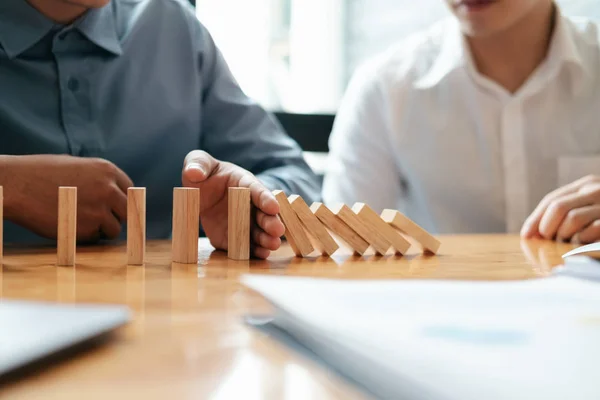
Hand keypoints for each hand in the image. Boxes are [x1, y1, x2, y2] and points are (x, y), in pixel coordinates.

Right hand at [1, 155, 132, 241]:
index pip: (130, 190)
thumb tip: (112, 192)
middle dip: (117, 217)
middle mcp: (108, 189)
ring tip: (81, 224)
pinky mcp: (86, 228)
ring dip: (102, 230)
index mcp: (106, 170)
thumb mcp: (74, 165)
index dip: (122, 201)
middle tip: (103, 221)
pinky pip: (95, 238)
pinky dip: (85, 237)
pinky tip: (69, 227)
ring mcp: (99, 210)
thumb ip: (96, 178)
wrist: (14, 185)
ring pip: (114, 228)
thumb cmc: (38, 173)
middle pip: (128, 211)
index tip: (115, 208)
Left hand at [182, 150, 284, 258]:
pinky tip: (261, 254)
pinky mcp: (234, 237)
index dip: (266, 198)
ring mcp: (243, 222)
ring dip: (266, 239)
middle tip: (277, 230)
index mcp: (244, 183)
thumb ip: (197, 163)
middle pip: (263, 214)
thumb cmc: (205, 174)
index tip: (274, 207)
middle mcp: (249, 204)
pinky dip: (254, 250)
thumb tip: (194, 172)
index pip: (257, 190)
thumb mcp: (199, 162)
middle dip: (271, 222)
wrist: (199, 193)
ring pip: (259, 231)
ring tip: (272, 245)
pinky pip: (245, 245)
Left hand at [521, 175, 599, 242]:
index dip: (535, 219)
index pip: (552, 199)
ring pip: (573, 218)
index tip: (525, 236)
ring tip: (568, 245)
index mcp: (586, 184)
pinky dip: (581, 242)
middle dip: (547, 227)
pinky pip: (590, 231)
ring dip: (565, 235)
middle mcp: (596, 190)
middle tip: (550, 241)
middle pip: (558, 206)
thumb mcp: (586, 209)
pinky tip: (583, 246)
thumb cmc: (599, 219)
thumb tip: (528, 234)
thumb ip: (562, 214)